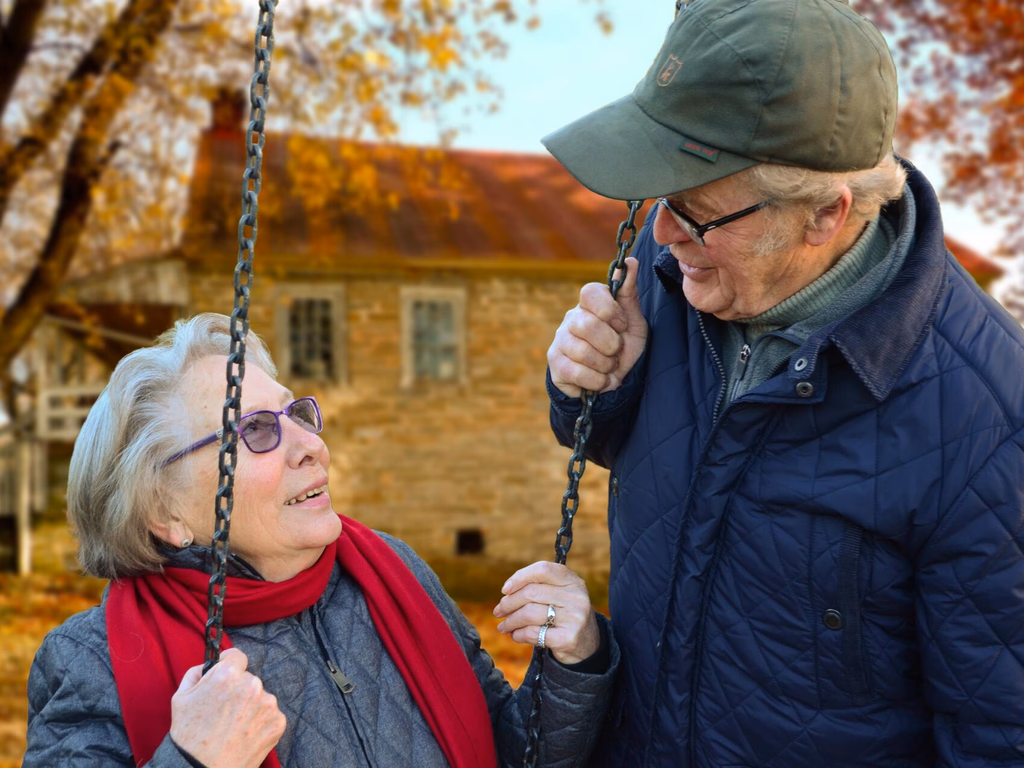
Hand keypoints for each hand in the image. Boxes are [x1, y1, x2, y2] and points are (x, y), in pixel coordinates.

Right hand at [169, 648, 285, 767]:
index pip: (237, 656)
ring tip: (234, 726)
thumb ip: (196, 672)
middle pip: (248, 679)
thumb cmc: (189, 736)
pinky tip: (244, 734)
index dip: (229, 664)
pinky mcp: (278, 722)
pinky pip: (269, 714)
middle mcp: (252, 685)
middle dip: (238, 690)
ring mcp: (268, 704)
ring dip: (251, 706)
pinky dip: (260, 722)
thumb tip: (209, 664)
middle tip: (224, 711)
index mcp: (228, 675)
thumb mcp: (181, 698)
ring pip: (260, 697)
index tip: (227, 674)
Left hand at [493, 561, 600, 665]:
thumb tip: (506, 592)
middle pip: (531, 593)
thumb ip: (539, 587)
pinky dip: (518, 635)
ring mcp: (574, 618)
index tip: (505, 589)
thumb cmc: (565, 614)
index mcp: (573, 581)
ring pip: (529, 614)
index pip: (542, 570)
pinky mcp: (568, 638)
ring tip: (504, 625)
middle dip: (509, 603)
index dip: (520, 577)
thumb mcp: (560, 594)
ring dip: (510, 621)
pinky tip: (515, 635)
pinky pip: (533, 633)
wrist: (588, 644)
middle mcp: (576, 597)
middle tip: (498, 611)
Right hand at [547, 256, 646, 397]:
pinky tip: (601, 380)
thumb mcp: (633, 322)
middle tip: (616, 351)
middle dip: (611, 345)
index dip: (610, 311)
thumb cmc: (623, 347)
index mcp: (590, 304)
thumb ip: (629, 293)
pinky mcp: (555, 363)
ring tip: (608, 367)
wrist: (612, 381)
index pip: (590, 292)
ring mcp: (560, 340)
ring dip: (606, 365)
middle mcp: (571, 318)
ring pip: (583, 352)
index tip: (622, 326)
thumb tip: (631, 261)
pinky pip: (576, 372)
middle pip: (587, 325)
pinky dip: (597, 381)